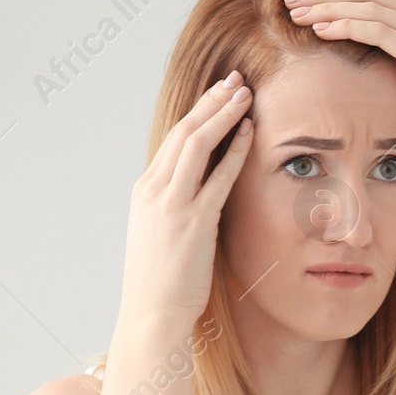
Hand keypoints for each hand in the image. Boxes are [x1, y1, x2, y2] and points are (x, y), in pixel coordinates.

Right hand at [120, 70, 254, 329]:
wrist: (151, 316)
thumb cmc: (162, 284)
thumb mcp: (163, 237)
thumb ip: (179, 211)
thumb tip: (203, 198)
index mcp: (145, 192)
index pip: (172, 140)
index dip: (197, 113)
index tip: (217, 93)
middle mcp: (154, 191)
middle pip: (183, 131)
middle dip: (210, 101)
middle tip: (234, 79)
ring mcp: (171, 205)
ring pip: (195, 143)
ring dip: (222, 114)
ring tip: (245, 93)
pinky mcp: (192, 222)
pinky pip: (216, 176)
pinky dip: (234, 150)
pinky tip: (250, 131)